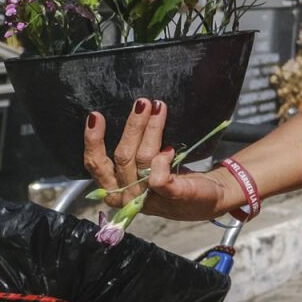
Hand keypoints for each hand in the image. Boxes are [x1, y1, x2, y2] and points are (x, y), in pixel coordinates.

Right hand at [83, 99, 236, 223]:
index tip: (95, 116)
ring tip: (159, 108)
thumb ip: (133, 150)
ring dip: (152, 129)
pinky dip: (162, 160)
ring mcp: (149, 198)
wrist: (208, 197)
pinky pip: (159, 178)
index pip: (96, 164)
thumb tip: (132, 113)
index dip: (93, 140)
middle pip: (122, 156)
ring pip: (143, 158)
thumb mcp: (145, 166)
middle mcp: (127, 196)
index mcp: (115, 189)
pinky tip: (170, 148)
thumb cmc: (172, 178)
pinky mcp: (172, 196)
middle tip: (142, 103)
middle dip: (132, 126)